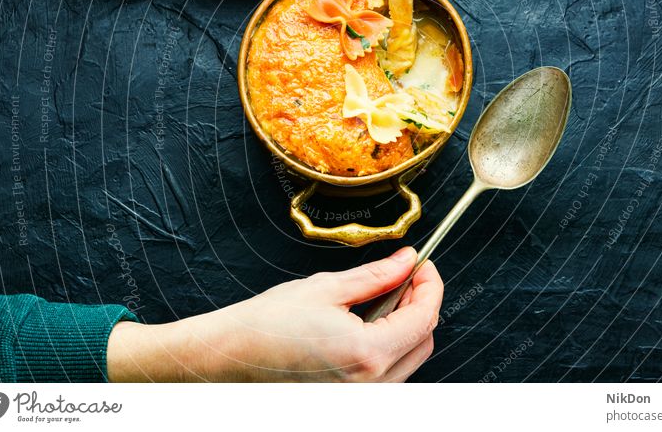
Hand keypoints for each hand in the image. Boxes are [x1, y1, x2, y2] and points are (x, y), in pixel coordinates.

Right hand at [107, 247, 442, 381]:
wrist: (231, 356)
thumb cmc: (268, 324)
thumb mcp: (327, 288)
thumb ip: (377, 275)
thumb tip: (407, 261)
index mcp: (366, 354)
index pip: (424, 317)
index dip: (430, 284)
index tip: (424, 263)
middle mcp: (371, 385)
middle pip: (424, 340)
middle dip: (421, 302)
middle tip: (404, 274)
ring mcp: (362, 398)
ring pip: (411, 358)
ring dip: (407, 323)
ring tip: (382, 296)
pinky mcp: (353, 400)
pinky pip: (390, 372)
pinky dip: (390, 343)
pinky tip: (368, 321)